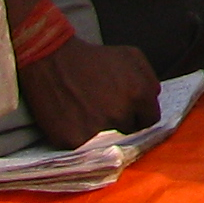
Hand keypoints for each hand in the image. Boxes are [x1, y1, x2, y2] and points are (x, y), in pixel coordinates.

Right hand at [17, 36, 163, 146]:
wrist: (50, 57)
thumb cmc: (92, 56)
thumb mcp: (130, 55)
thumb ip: (150, 79)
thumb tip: (153, 100)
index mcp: (139, 93)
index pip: (151, 120)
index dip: (139, 115)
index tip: (128, 111)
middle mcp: (121, 113)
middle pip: (130, 130)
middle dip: (121, 121)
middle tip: (103, 107)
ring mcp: (98, 129)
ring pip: (109, 141)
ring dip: (101, 130)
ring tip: (87, 111)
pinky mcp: (75, 140)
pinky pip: (84, 146)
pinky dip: (79, 136)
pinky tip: (72, 119)